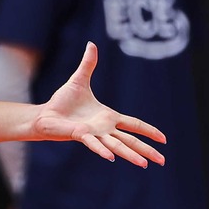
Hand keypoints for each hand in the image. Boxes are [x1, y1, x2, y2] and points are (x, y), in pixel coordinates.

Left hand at [32, 42, 166, 166]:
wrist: (44, 114)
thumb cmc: (62, 101)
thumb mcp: (78, 80)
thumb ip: (88, 64)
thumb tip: (92, 44)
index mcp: (108, 117)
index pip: (134, 125)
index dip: (148, 131)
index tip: (164, 140)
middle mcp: (104, 128)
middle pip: (130, 140)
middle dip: (147, 150)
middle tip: (162, 161)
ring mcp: (93, 133)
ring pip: (116, 145)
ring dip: (130, 155)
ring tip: (145, 164)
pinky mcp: (80, 135)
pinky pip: (93, 144)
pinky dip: (102, 150)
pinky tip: (112, 158)